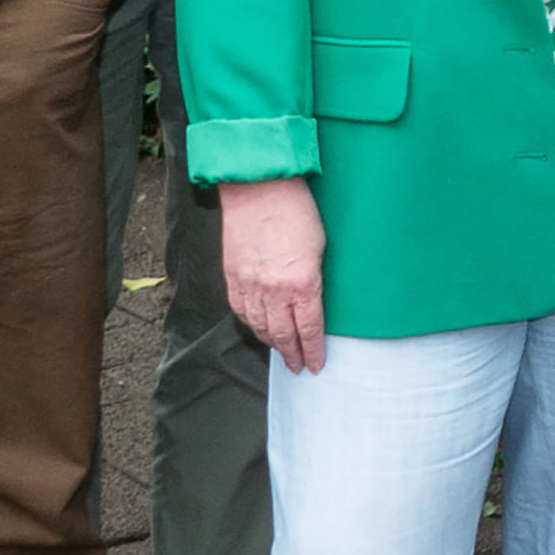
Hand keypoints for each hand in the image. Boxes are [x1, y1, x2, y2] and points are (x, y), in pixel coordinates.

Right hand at [217, 175, 328, 371]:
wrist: (259, 187)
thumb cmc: (297, 211)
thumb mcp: (321, 247)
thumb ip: (315, 278)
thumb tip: (311, 299)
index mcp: (302, 284)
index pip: (308, 329)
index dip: (312, 351)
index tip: (316, 365)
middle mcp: (274, 290)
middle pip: (282, 333)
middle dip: (291, 354)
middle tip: (298, 367)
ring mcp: (250, 284)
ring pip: (259, 325)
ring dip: (270, 342)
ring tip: (280, 351)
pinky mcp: (233, 275)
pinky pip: (240, 309)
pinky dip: (250, 323)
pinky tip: (256, 327)